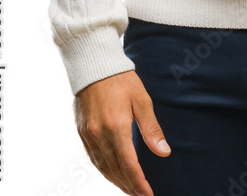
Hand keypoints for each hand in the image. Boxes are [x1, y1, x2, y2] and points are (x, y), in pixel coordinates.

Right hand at [74, 69, 170, 195]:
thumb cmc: (122, 80)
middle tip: (141, 195)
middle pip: (115, 170)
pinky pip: (93, 158)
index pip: (129, 165)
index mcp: (116, 126)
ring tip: (129, 189)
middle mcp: (99, 134)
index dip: (139, 183)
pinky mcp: (82, 131)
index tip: (148, 194)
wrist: (95, 64)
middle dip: (129, 186)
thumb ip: (152, 129)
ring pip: (102, 167)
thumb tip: (164, 152)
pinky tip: (112, 174)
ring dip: (116, 181)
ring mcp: (88, 134)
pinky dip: (104, 170)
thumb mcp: (142, 100)